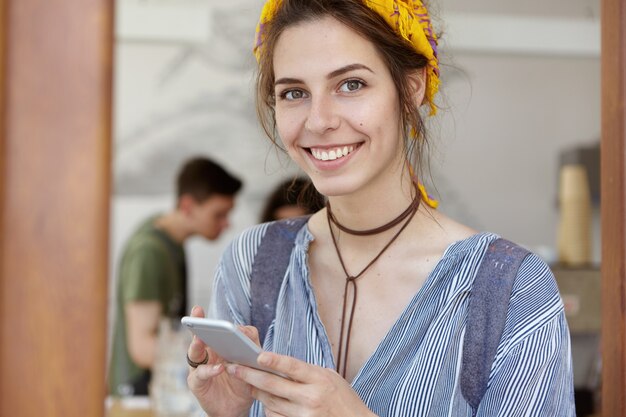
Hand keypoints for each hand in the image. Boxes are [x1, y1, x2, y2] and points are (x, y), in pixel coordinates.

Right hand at [186, 306, 257, 416]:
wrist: (236, 408)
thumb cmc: (243, 382)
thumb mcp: (250, 363)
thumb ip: (249, 349)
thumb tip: (247, 337)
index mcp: (218, 345)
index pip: (214, 329)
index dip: (208, 320)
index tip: (201, 310)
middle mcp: (207, 353)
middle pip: (200, 336)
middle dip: (198, 323)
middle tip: (197, 313)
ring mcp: (200, 367)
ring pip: (195, 353)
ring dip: (197, 344)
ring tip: (200, 339)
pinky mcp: (197, 383)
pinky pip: (201, 375)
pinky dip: (210, 370)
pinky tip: (219, 368)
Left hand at [226, 352, 376, 416]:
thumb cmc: (344, 399)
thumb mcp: (330, 378)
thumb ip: (307, 372)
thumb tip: (279, 365)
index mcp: (320, 379)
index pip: (293, 367)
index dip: (275, 361)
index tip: (258, 355)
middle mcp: (311, 397)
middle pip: (273, 386)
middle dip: (250, 376)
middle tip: (234, 368)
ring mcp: (304, 414)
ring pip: (270, 402)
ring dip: (256, 392)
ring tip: (248, 382)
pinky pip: (276, 416)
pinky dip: (268, 408)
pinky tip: (265, 401)